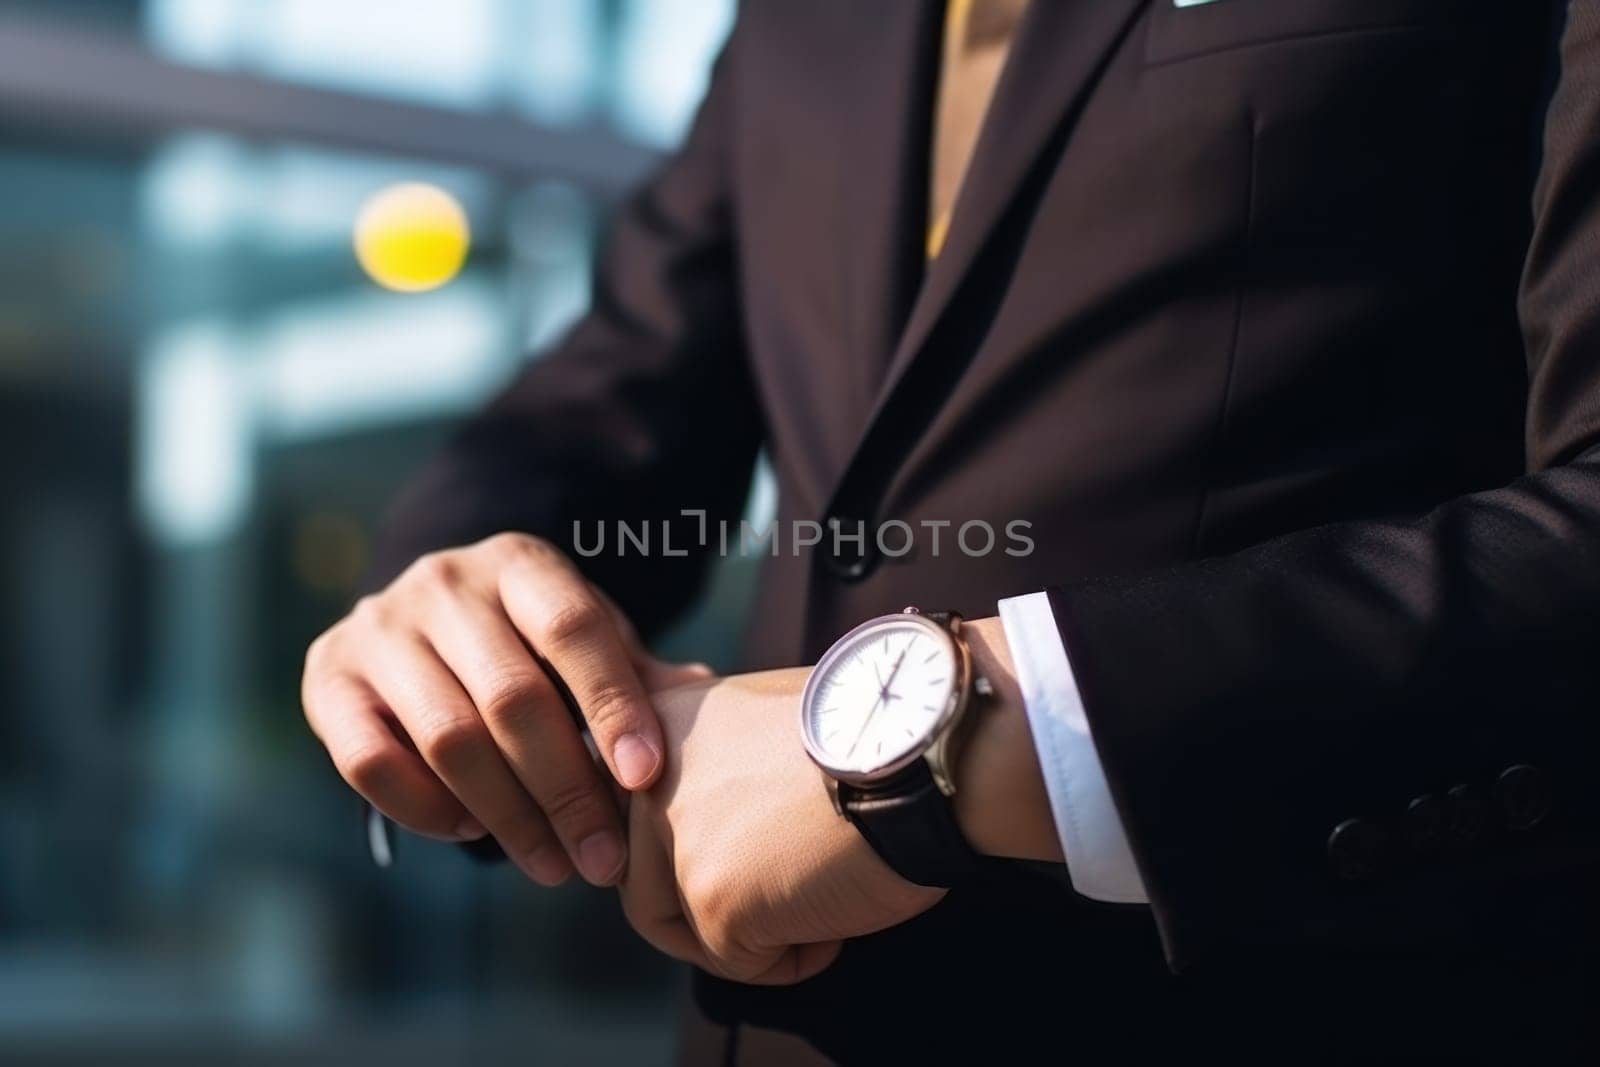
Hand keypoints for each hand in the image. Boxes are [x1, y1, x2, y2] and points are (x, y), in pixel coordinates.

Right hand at [302, 532, 709, 886]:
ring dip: (507, 816)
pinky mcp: (327, 677)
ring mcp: (377, 627)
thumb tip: (706, 697)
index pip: (575, 630)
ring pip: (449, 738)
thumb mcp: (584, 640)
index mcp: (520, 562)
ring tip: (554, 864)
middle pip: (513, 697)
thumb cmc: (529, 641)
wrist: (419, 621)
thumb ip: (636, 672)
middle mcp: (442, 582)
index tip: (646, 778)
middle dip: (567, 789)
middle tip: (604, 858)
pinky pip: (371, 763)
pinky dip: (427, 810)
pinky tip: (473, 831)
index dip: (613, 706)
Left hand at [620, 670, 944, 984]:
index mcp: (661, 725)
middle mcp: (647, 778)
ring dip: (753, 934)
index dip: (691, 849)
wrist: (924, 750)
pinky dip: (792, 959)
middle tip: (792, 887)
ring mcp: (674, 840)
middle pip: (647, 880)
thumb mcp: (770, 719)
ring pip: (685, 929)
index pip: (634, 818)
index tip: (750, 846)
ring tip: (820, 898)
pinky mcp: (711, 897)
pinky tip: (835, 917)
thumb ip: (718, 763)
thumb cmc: (876, 736)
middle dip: (718, 904)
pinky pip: (739, 963)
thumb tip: (709, 830)